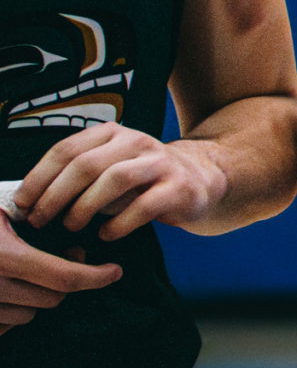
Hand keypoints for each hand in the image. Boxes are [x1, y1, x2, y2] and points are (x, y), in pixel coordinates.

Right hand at [0, 208, 120, 327]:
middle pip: (52, 298)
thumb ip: (38, 222)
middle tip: (61, 258)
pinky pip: (6, 326)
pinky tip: (5, 291)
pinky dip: (10, 310)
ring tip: (20, 274)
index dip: (96, 276)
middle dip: (62, 282)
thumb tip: (79, 251)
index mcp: (3, 257)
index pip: (64, 277)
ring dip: (33, 298)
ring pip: (28, 315)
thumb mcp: (0, 209)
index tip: (114, 271)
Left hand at [11, 123, 229, 242]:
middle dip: (55, 195)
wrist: (201, 180)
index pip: (66, 150)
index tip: (22, 203)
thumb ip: (78, 177)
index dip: (39, 177)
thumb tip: (33, 201)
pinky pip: (143, 206)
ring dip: (85, 207)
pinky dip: (119, 224)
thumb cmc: (143, 180)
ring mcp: (160, 163)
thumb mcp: (109, 167)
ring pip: (114, 180)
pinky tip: (107, 234)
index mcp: (112, 133)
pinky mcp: (179, 188)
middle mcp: (136, 141)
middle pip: (86, 164)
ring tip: (71, 226)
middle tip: (40, 220)